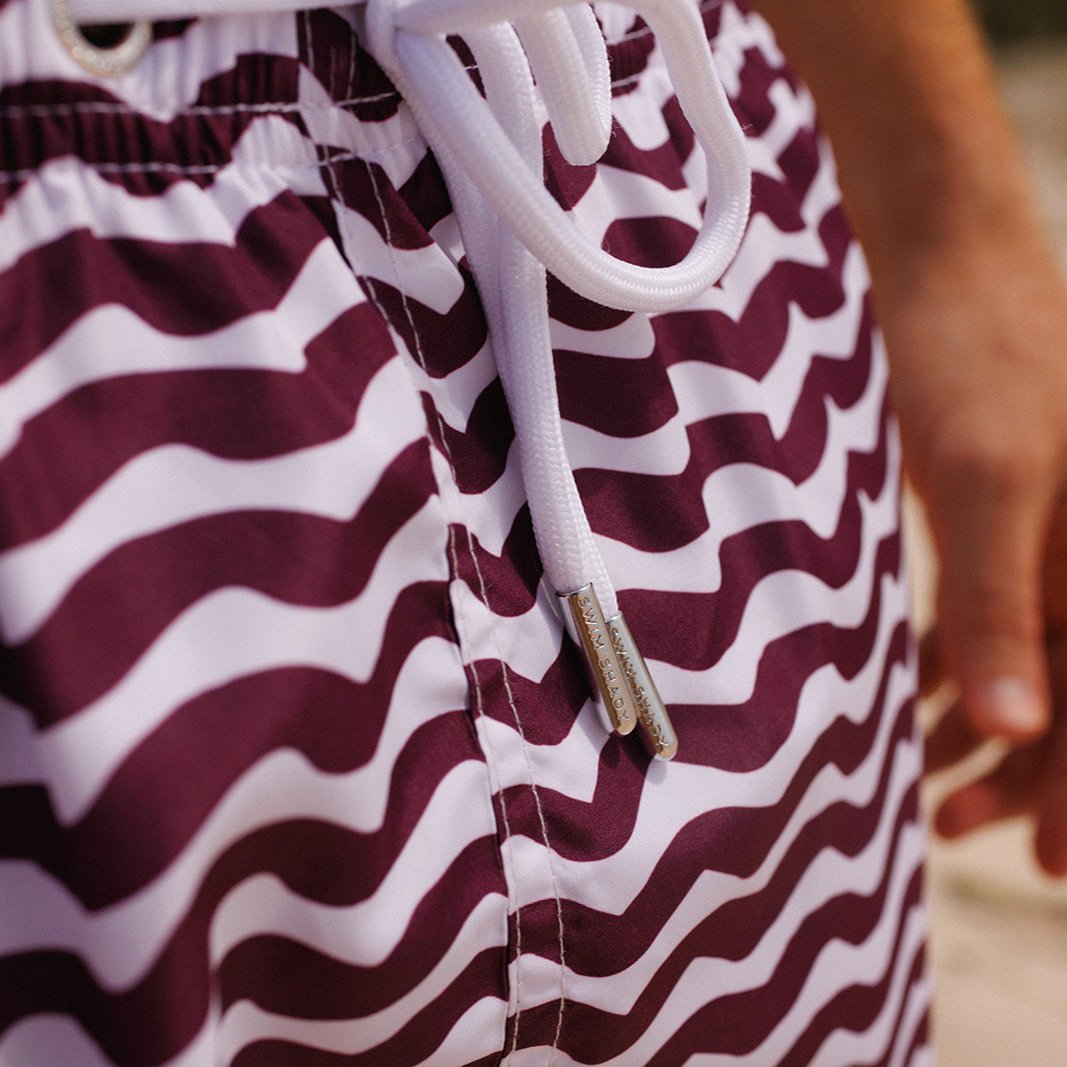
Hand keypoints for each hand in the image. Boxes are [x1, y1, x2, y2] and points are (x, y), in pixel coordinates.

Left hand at [878, 228, 1066, 874]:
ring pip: (1032, 654)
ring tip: (928, 788)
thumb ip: (998, 602)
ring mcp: (1054, 526)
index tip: (1050, 864)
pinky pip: (990, 605)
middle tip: (964, 832)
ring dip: (983, 722)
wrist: (934, 253)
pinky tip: (907, 699)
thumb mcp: (985, 479)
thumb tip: (1014, 723)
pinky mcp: (999, 507)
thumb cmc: (969, 352)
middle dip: (1031, 769)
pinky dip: (952, 657)